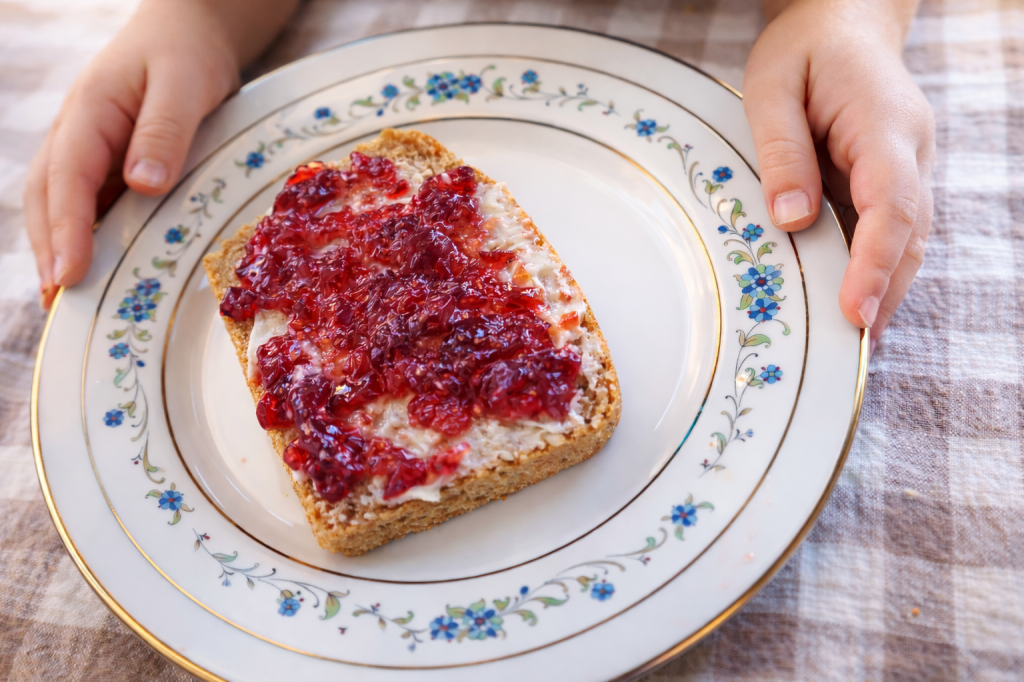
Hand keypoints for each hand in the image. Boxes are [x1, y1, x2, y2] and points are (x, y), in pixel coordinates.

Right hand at [25, 0, 297, 309]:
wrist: (186, 36)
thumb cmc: (185, 55)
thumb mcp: (184, 82)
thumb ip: (166, 130)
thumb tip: (145, 183)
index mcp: (89, 112)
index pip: (68, 177)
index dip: (67, 230)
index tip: (69, 274)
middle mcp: (76, 136)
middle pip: (50, 201)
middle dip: (51, 253)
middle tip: (62, 308)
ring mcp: (87, 154)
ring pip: (62, 210)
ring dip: (62, 254)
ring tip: (71, 307)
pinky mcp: (106, 169)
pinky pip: (89, 210)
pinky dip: (87, 244)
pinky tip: (100, 278)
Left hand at [744, 0, 934, 345]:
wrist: (844, 22)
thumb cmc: (805, 49)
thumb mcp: (771, 86)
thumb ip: (782, 150)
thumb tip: (792, 220)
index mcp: (884, 124)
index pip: (891, 203)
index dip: (875, 263)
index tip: (854, 311)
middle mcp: (909, 152)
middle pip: (908, 235)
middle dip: (883, 293)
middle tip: (850, 352)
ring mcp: (908, 168)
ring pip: (906, 241)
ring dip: (883, 291)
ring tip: (850, 346)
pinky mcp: (891, 182)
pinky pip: (889, 233)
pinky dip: (874, 271)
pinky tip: (850, 306)